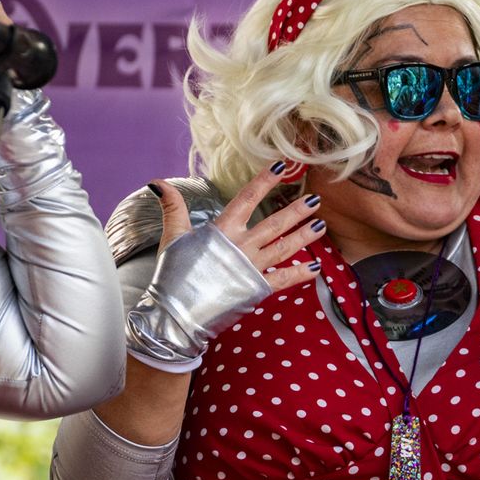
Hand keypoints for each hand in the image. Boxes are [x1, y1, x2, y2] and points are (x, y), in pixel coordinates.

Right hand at [151, 161, 323, 293]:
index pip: (248, 198)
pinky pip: (283, 279)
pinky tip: (316, 267)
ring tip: (321, 224)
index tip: (282, 167)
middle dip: (296, 211)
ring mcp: (251, 268)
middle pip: (274, 223)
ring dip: (303, 236)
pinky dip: (300, 274)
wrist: (175, 312)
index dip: (265, 181)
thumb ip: (173, 207)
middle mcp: (242, 246)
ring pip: (284, 247)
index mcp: (223, 230)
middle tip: (315, 200)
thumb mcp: (172, 236)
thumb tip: (158, 181)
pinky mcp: (256, 289)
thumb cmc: (172, 274)